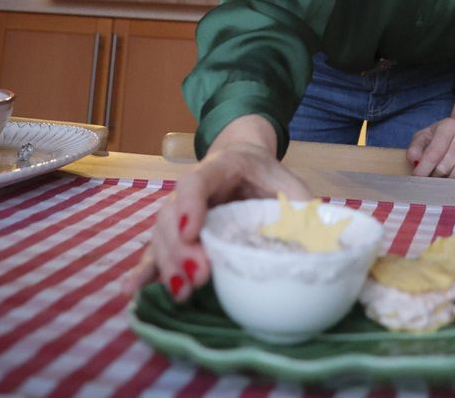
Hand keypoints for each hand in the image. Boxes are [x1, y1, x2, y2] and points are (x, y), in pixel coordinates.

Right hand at [122, 115, 310, 301]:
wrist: (245, 161)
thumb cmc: (268, 175)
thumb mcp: (289, 184)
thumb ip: (299, 206)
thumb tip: (321, 239)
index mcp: (219, 168)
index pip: (196, 182)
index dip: (190, 205)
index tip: (192, 230)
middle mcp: (191, 190)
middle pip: (172, 215)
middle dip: (181, 248)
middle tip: (198, 276)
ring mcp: (179, 211)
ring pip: (160, 234)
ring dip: (166, 264)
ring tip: (181, 292)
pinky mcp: (176, 232)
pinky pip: (156, 249)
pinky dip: (145, 270)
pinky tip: (133, 292)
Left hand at [407, 92, 454, 179]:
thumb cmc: (444, 137)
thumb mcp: (426, 137)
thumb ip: (415, 148)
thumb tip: (415, 162)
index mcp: (448, 126)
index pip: (433, 153)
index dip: (424, 169)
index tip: (418, 179)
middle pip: (446, 165)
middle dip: (437, 177)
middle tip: (434, 180)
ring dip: (453, 179)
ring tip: (448, 181)